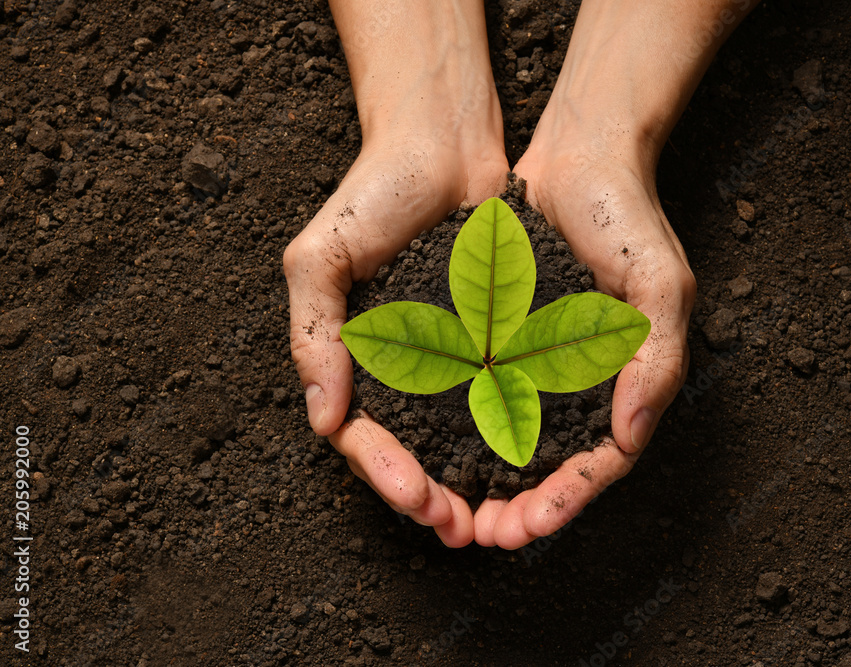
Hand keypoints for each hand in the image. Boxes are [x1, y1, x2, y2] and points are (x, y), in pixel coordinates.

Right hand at [284, 0, 507, 546]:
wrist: (441, 142)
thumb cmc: (371, 193)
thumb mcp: (319, 259)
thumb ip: (315, 336)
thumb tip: (323, 420)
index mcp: (354, 359)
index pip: (363, 436)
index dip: (386, 472)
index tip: (416, 497)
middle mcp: (401, 366)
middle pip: (412, 451)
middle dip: (433, 495)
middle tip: (460, 528)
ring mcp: (448, 355)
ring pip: (458, 438)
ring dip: (473, 481)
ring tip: (495, 517)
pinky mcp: (491, 338)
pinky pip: (498, 396)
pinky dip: (508, 434)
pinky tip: (527, 464)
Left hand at [471, 138, 695, 548]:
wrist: (579, 155)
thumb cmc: (627, 216)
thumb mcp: (660, 284)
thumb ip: (656, 359)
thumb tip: (629, 437)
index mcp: (626, 379)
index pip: (603, 460)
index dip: (569, 498)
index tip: (532, 525)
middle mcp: (582, 380)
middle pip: (553, 465)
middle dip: (521, 507)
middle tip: (483, 535)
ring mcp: (541, 361)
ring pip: (513, 441)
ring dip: (486, 482)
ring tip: (453, 512)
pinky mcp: (504, 338)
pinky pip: (482, 394)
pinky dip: (462, 429)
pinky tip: (431, 451)